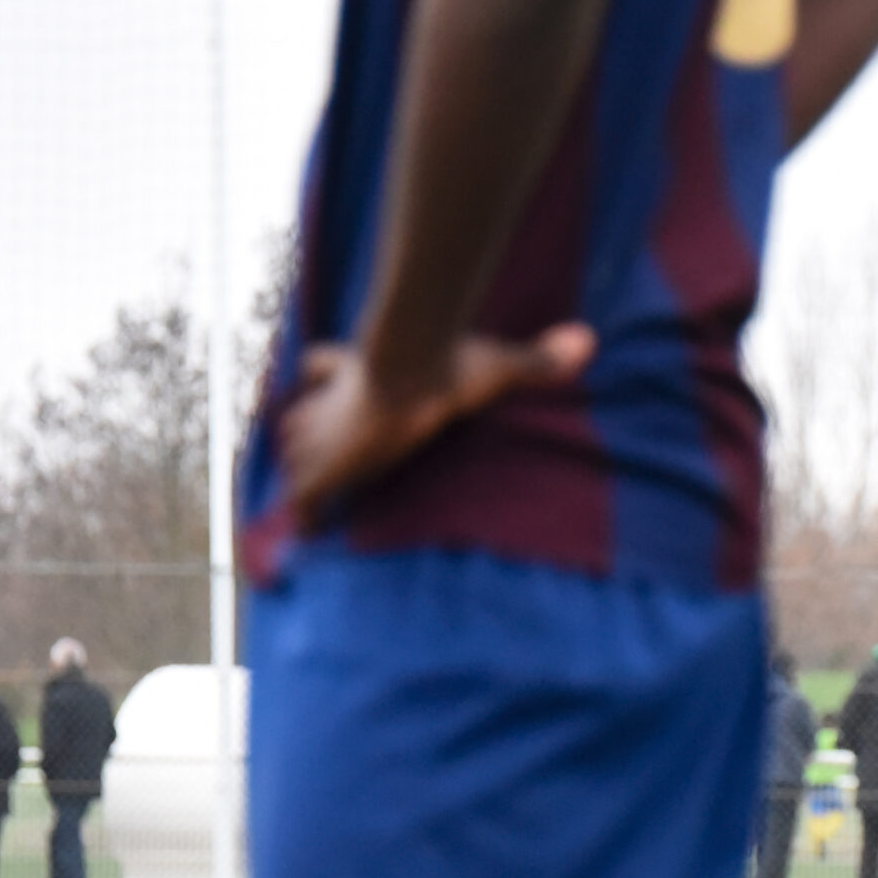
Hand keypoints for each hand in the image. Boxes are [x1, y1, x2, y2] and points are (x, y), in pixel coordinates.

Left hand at [280, 323, 596, 527]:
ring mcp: (324, 436)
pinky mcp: (323, 470)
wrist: (413, 369)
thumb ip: (537, 359)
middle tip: (319, 448)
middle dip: (304, 426)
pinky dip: (305, 519)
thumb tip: (586, 341)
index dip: (324, 373)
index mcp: (361, 371)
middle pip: (298, 412)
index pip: (323, 364)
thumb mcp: (497, 360)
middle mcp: (334, 402)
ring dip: (302, 466)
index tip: (326, 377)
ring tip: (317, 488)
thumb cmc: (448, 362)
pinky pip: (302, 503)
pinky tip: (313, 536)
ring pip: (290, 450)